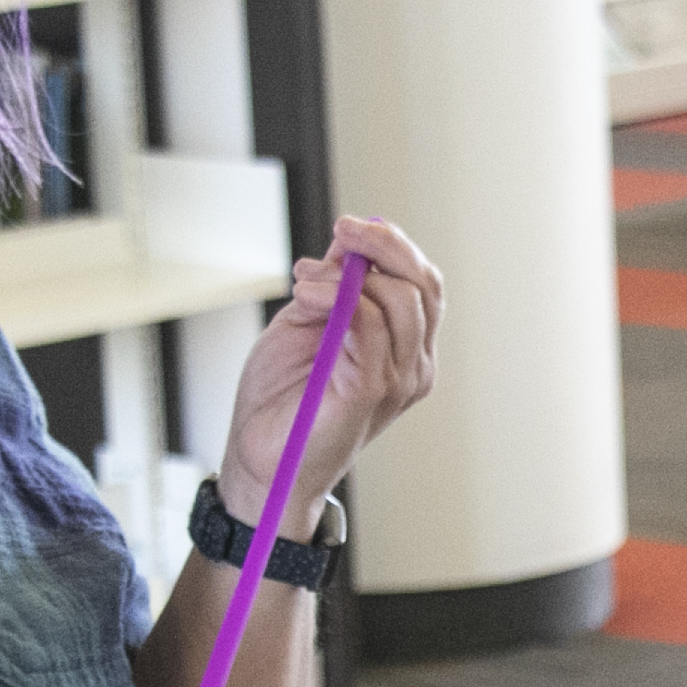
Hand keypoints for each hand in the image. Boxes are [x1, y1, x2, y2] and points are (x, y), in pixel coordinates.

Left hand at [217, 216, 442, 516]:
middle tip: (341, 230)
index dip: (393, 246)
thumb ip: (332, 286)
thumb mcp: (307, 323)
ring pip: (402, 299)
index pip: (423, 283)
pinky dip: (337, 298)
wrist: (261, 460)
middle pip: (425, 285)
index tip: (349, 226)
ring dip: (350, 274)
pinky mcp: (371, 390)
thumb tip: (347, 241)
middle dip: (384, 245)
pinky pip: (370, 325)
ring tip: (304, 281)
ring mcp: (398, 379)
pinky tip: (306, 296)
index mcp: (405, 348)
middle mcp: (412, 364)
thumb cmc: (284, 400)